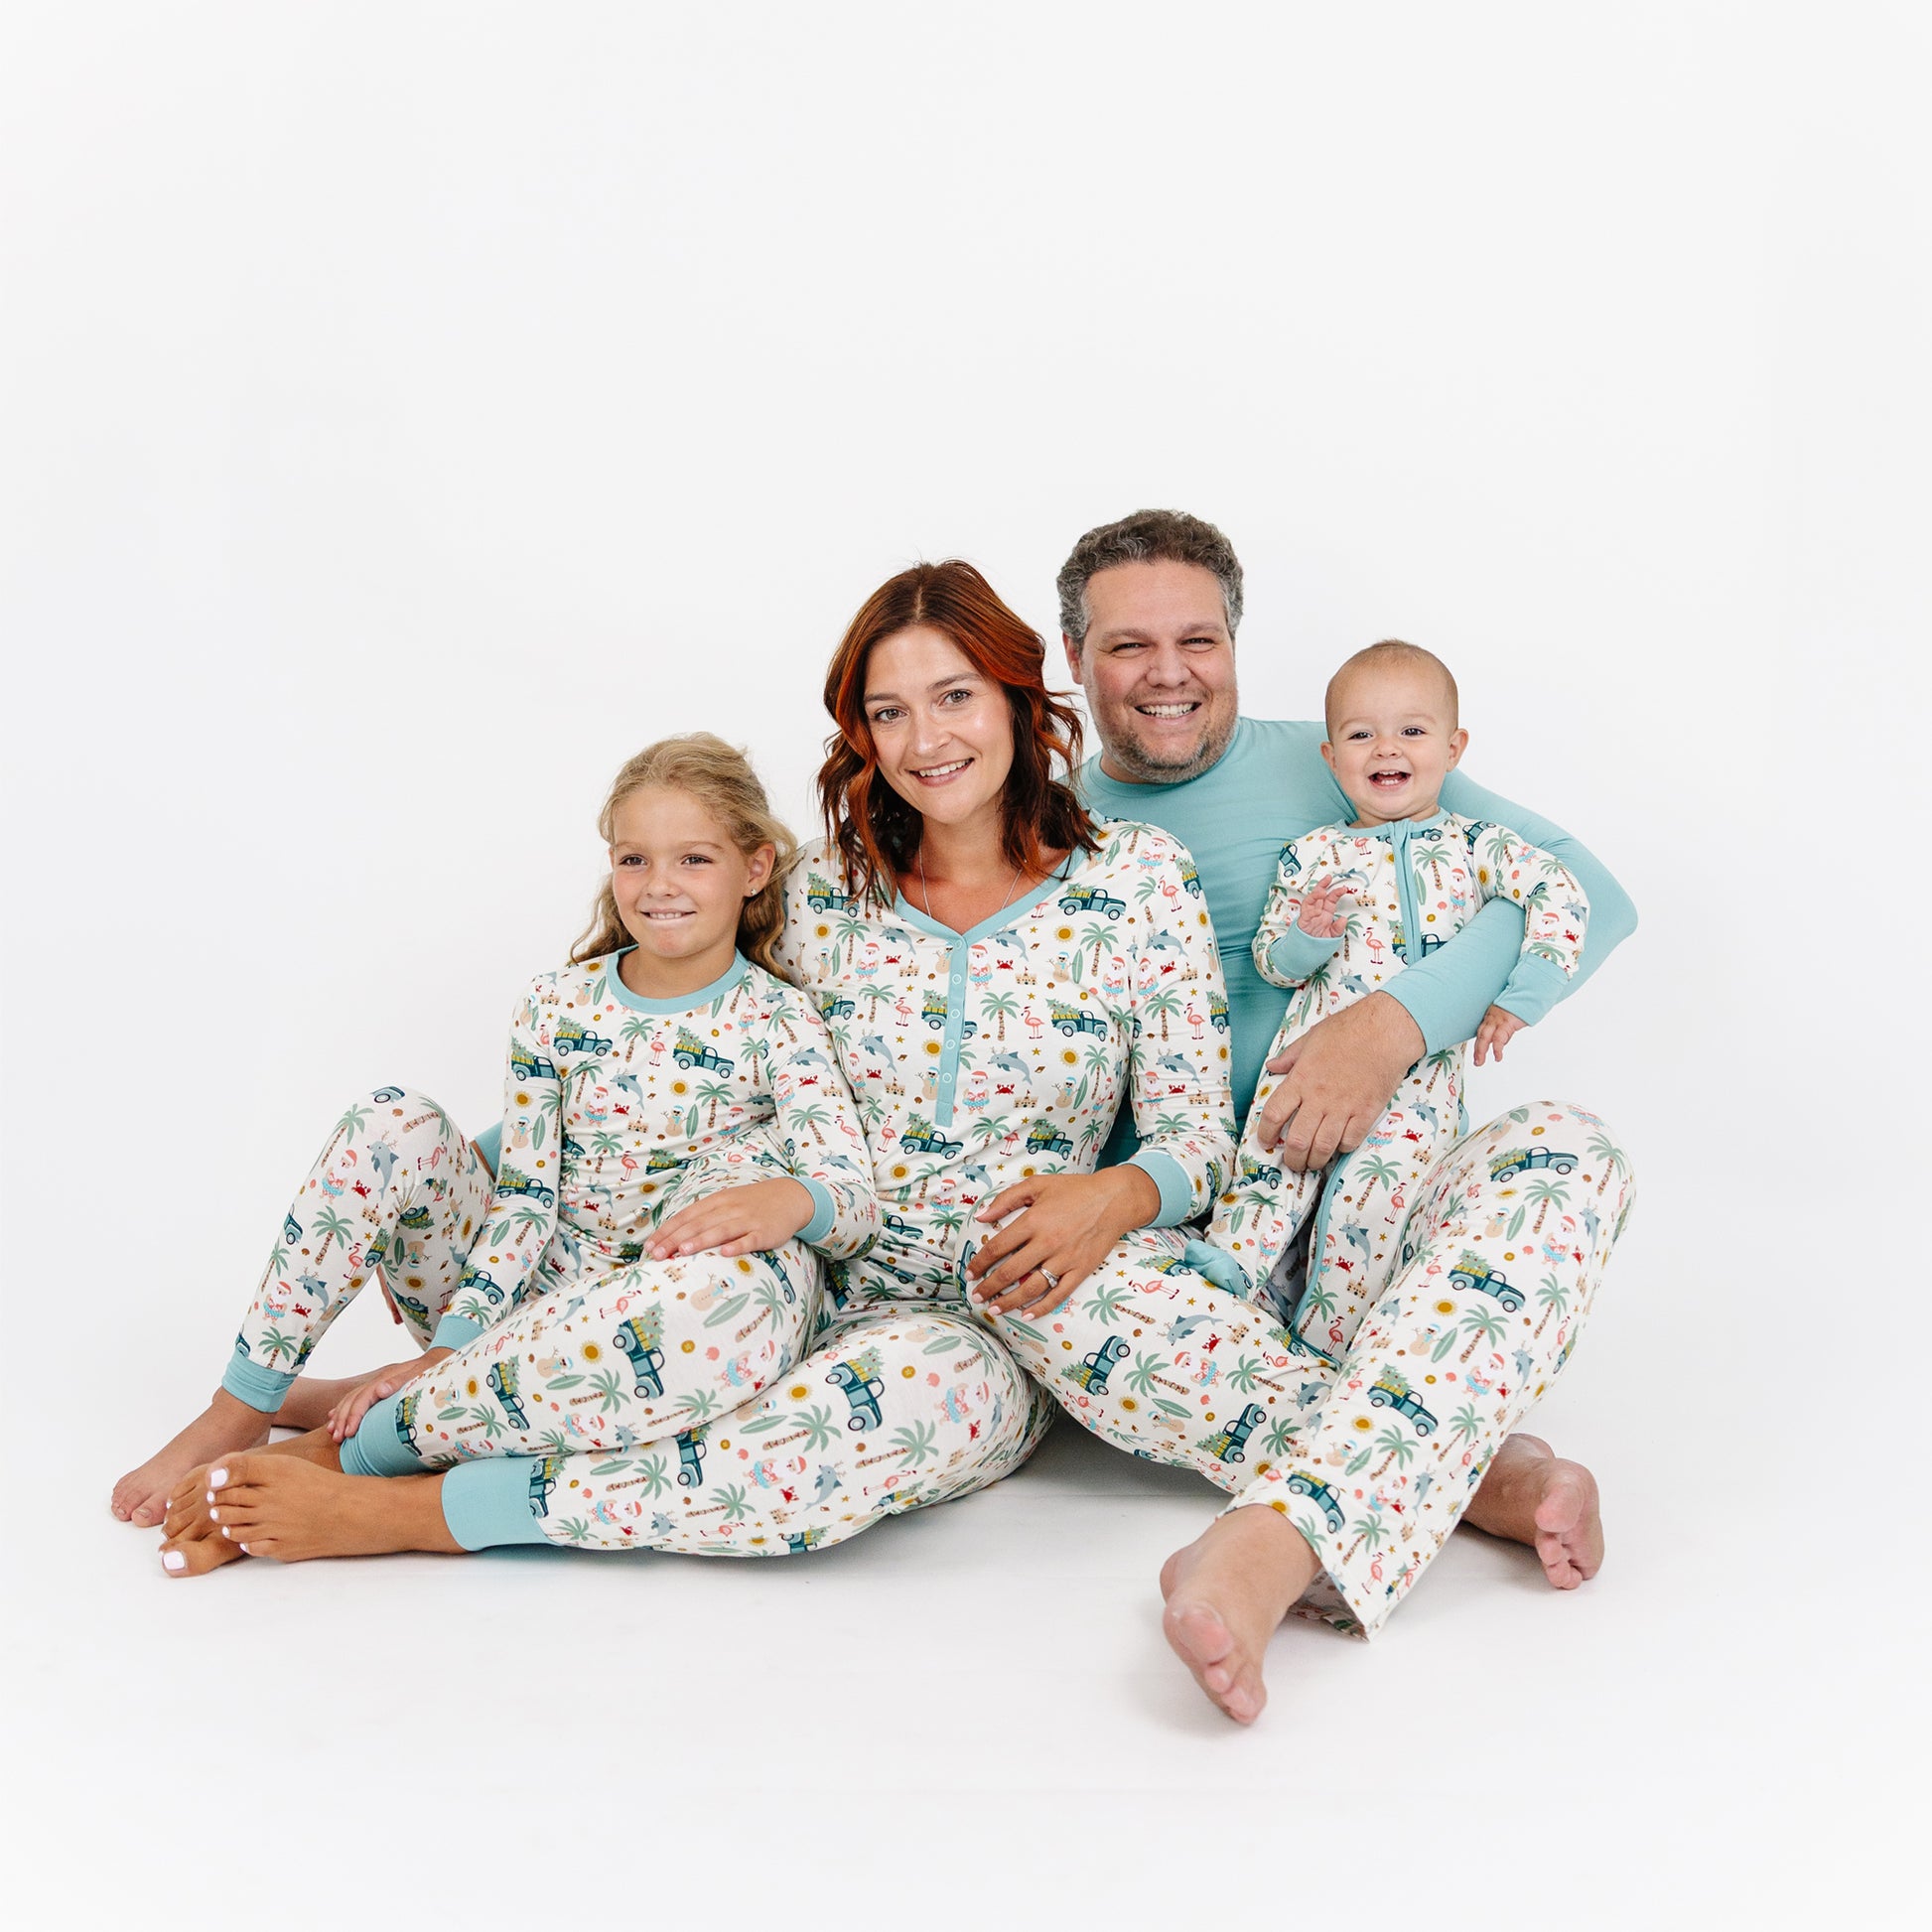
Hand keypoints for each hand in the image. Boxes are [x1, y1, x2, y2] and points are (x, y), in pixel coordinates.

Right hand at [328, 1348, 452, 1442]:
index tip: (349, 1432)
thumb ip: (399, 1381)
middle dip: (343, 1419)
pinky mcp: (379, 1387)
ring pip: (351, 1399)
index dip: (354, 1416)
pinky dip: (343, 1407)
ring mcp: (378, 1383)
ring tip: (332, 1432)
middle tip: (337, 1438)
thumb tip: (379, 1389)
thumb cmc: (432, 1370)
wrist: (439, 1359)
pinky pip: (355, 1397)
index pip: (363, 1398)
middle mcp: (379, 1380)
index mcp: (386, 1378)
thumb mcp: (419, 1374)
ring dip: (340, 1415)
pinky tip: (335, 1416)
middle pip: (353, 1399)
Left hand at [645, 1178, 812, 1259]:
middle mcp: (729, 1208)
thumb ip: (704, 1217)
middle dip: (675, 1239)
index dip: (667, 1231)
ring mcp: (747, 1220)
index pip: (686, 1216)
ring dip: (701, 1241)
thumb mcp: (726, 1203)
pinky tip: (725, 1253)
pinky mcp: (764, 1232)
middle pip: (698, 1224)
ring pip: (720, 1230)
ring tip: (682, 1251)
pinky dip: (737, 1245)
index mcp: (716, 1201)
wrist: (789, 1197)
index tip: (649, 1246)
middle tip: (657, 1254)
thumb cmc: (751, 1204)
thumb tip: (676, 1236)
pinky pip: (749, 1239)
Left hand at [964, 1166, 1158, 1317]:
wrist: (1114, 1199)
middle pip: (1010, 1272)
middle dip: (989, 1287)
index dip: (980, 1262)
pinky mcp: (1081, 1270)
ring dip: (1009, 1301)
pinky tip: (1027, 1314)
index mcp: (1033, 1220)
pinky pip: (1059, 1294)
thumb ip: (1007, 1199)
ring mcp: (1065, 1259)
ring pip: (1031, 1288)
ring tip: (994, 1309)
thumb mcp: (1038, 1184)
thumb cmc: (1074, 1189)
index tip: (969, 1273)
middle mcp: (1047, 1242)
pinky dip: (1042, 1307)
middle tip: (976, 1296)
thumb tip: (982, 1217)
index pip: (998, 1247)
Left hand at [1254, 991, 1421, 1171]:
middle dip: (1292, 1159)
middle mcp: (1319, 1098)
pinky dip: (1342, 1148)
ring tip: (1313, 1163)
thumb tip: (1272, 1067)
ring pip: (1323, 1147)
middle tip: (1292, 1163)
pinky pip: (1350, 1141)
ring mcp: (1343, 1108)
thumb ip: (1289, 1057)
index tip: (1266, 1141)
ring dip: (1315, 1161)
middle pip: (1298, 1141)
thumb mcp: (1310, 1038)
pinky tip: (1339, 1145)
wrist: (1384, 1031)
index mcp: (1301, 1079)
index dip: (1265, 1133)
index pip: (1274, 1114)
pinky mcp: (1366, 1113)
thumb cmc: (1347, 1030)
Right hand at [1296, 875, 1356, 938]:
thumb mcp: (1333, 935)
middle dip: (1322, 885)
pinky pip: (1306, 915)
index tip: (1344, 889)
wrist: (1307, 951)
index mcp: (1325, 913)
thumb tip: (1344, 919)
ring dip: (1315, 895)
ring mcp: (1309, 916)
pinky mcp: (1302, 922)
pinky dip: (1311, 912)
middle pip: (1318, 895)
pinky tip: (1318, 911)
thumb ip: (1338, 928)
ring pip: (1309, 900)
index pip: (1330, 899)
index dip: (1336, 893)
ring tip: (1322, 891)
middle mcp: (1317, 911)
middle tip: (1328, 878)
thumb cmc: (1319, 942)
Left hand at [1473, 1004, 1525, 1064]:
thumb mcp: (1508, 1017)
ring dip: (1481, 1051)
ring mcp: (1497, 1019)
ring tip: (1480, 1062)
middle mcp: (1492, 1017)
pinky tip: (1497, 1057)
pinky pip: (1499, 1038)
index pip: (1481, 1031)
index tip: (1476, 1054)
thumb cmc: (1520, 1004)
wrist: (1528, 993)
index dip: (1478, 1043)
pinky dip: (1497, 1049)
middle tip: (1476, 1062)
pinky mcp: (1506, 1022)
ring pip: (1485, 1036)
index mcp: (1491, 1016)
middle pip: (1480, 1034)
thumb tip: (1503, 1042)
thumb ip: (1504, 1028)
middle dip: (1477, 1049)